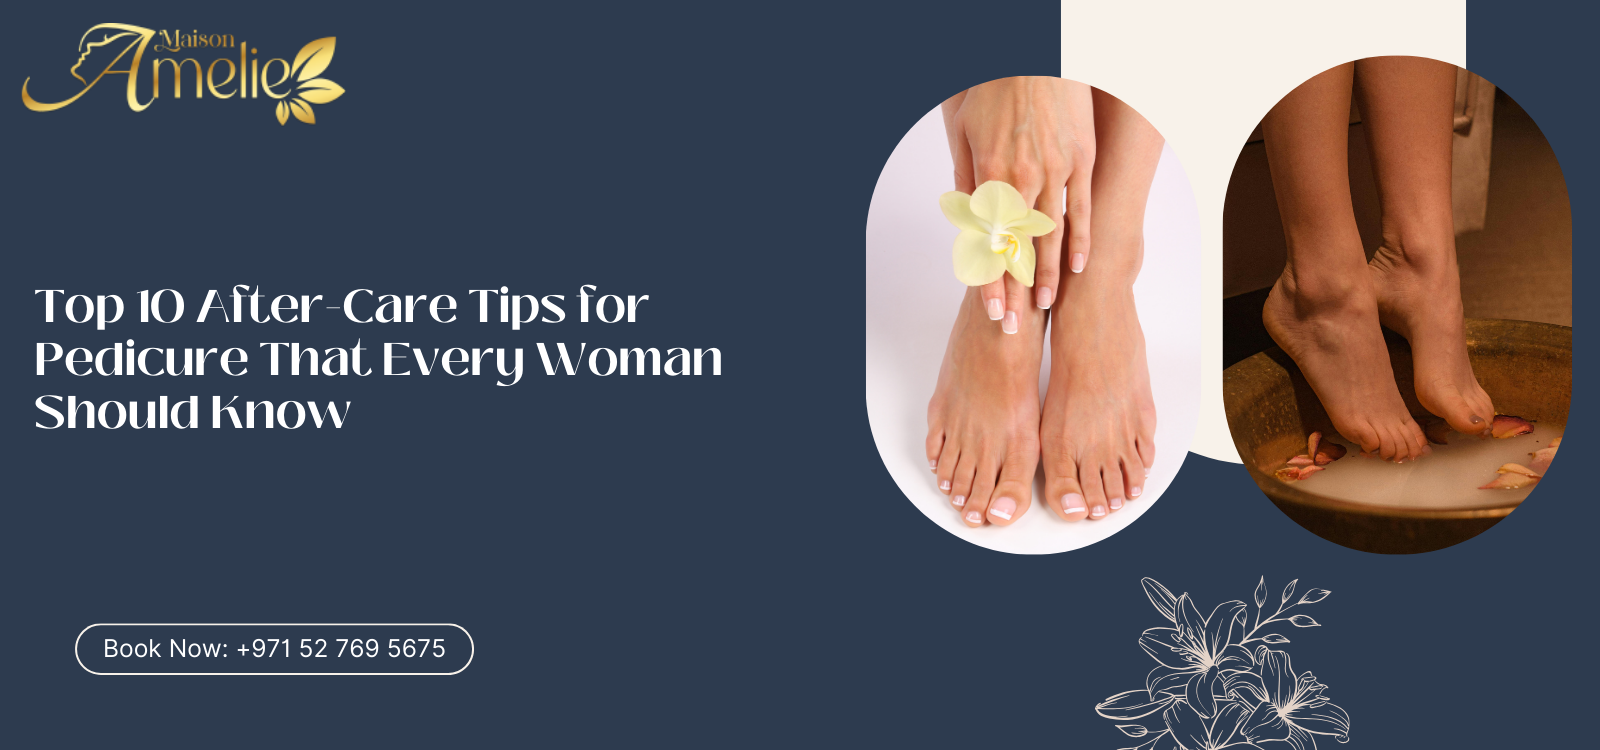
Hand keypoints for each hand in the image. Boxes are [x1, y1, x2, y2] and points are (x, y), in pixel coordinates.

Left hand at [941, 78, 1094, 326]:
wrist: (1035, 55)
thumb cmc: (992, 90)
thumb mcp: (964, 132)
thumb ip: (966, 178)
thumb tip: (964, 219)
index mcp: (993, 173)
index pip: (990, 243)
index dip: (990, 280)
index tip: (991, 313)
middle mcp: (1025, 178)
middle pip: (1019, 248)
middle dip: (1014, 291)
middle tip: (1011, 328)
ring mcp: (1058, 171)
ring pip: (1052, 235)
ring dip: (1047, 275)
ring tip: (1042, 308)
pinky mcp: (1081, 161)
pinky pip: (1081, 208)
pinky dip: (1079, 240)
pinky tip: (1077, 268)